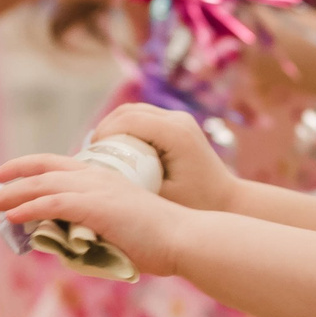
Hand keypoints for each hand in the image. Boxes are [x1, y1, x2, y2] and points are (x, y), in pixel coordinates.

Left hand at [0, 157, 188, 277]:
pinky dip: (29, 207)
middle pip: (38, 172)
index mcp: (100, 178)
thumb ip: (90, 231)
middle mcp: (94, 177)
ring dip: (4, 197)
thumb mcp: (116, 230)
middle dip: (2, 185)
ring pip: (39, 186)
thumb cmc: (158, 240)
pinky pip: (54, 203)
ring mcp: (95, 189)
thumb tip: (66, 243)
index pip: (53, 165)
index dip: (23, 168)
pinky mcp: (97, 206)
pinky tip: (9, 216)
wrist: (184, 238)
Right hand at [89, 103, 236, 212]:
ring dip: (114, 127)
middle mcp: (179, 119)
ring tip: (100, 153)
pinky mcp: (178, 124)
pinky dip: (126, 129)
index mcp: (176, 134)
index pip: (128, 121)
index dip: (103, 134)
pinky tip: (116, 150)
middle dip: (104, 129)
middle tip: (90, 155)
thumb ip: (132, 184)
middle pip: (128, 111)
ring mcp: (179, 119)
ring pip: (134, 111)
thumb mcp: (161, 198)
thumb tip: (97, 178)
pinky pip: (144, 117)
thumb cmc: (196, 205)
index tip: (88, 157)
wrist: (227, 201)